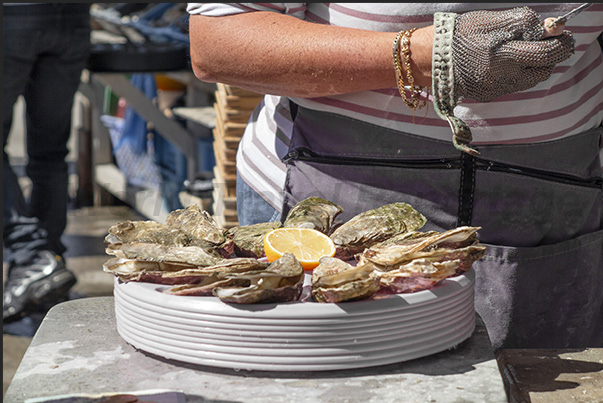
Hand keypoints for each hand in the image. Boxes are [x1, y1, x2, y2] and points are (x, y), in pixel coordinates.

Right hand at [452, 6, 574, 102]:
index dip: (561, 43)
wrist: (432, 60)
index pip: (547, 53)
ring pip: (531, 78)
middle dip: (549, 55)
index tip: (564, 35)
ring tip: (520, 51)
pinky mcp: (490, 95)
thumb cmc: (461, 35)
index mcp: (503, 54)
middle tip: (544, 42)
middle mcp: (503, 76)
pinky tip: (504, 63)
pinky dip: (517, 72)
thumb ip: (524, 22)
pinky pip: (515, 84)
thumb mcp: (492, 20)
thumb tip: (551, 28)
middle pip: (544, 69)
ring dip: (534, 64)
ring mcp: (497, 88)